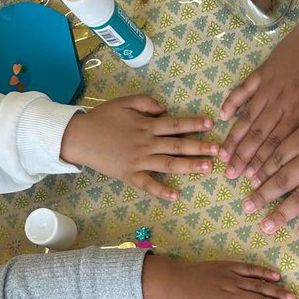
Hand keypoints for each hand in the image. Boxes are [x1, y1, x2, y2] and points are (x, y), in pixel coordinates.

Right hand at [60, 95, 217, 200]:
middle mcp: (146, 143)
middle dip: (200, 147)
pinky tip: (176, 196)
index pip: (175, 124)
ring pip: (168, 164)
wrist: (79, 137)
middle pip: (178, 145)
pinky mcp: (130, 175)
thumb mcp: (124, 102)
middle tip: (220, 150)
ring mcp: (139, 161)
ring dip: (189, 166)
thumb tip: (165, 108)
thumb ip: (146, 103)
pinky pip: (148, 184)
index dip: (194, 123)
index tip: (211, 123)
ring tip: (208, 168)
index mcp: (146, 125)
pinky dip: (161, 191)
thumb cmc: (101, 118)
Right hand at [218, 15, 298, 181]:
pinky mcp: (264, 72)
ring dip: (234, 138)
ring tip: (222, 156)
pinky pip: (243, 89)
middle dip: (244, 158)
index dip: (264, 164)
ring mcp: (269, 87)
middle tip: (231, 176)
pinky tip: (221, 116)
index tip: (253, 181)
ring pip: (248, 117)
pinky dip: (232, 102)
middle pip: (259, 136)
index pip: (278, 145)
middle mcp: (281, 104)